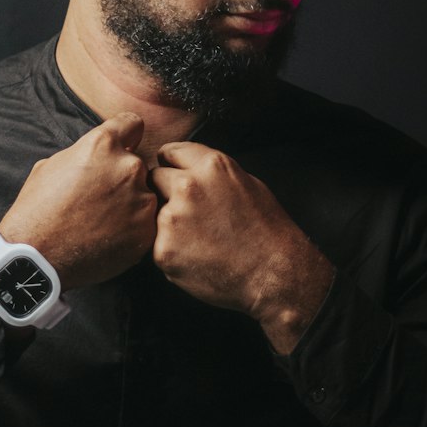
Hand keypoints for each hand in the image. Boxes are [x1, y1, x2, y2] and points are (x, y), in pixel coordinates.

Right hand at [0, 111, 157, 290]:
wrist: (35, 257)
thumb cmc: (37, 210)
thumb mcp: (53, 164)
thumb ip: (85, 153)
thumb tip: (101, 154)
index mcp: (103, 144)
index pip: (133, 123)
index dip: (126, 135)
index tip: (124, 145)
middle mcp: (129, 167)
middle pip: (138, 164)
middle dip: (124, 177)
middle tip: (101, 198)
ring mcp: (141, 200)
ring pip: (145, 195)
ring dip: (131, 204)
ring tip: (102, 222)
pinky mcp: (146, 231)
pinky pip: (147, 223)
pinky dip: (133, 229)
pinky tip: (109, 238)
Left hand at [149, 141, 333, 353]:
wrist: (273, 273)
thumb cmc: (266, 230)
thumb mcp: (246, 182)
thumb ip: (211, 172)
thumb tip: (186, 167)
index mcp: (211, 166)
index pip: (170, 152)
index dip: (172, 166)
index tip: (173, 176)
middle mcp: (188, 186)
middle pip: (154, 178)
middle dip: (164, 191)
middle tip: (186, 212)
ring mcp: (173, 218)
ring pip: (153, 213)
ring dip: (167, 222)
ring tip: (197, 239)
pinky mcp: (164, 249)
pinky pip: (156, 243)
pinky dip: (170, 249)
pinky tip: (195, 256)